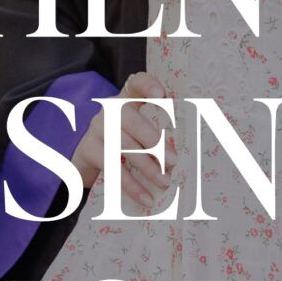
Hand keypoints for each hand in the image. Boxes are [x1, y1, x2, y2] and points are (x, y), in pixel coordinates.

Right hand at [71, 71, 175, 207]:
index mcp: (127, 99)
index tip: (162, 95)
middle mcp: (110, 109)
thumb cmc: (126, 144)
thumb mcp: (140, 133)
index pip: (136, 83)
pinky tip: (146, 198)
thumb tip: (193, 150)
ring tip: (165, 182)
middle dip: (154, 142)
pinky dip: (131, 185)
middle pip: (131, 120)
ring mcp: (96, 128)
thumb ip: (161, 132)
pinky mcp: (88, 149)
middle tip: (174, 161)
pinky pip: (111, 168)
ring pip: (123, 147)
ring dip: (146, 166)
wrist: (90, 163)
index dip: (147, 85)